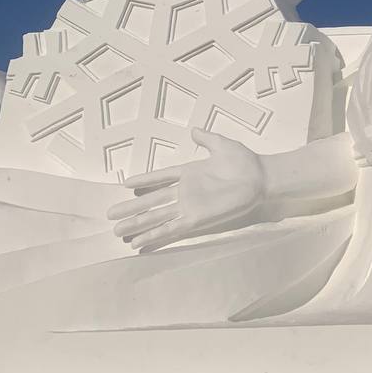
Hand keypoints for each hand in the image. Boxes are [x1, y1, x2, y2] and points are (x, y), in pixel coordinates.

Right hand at [107, 128, 271, 251]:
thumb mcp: (222, 145)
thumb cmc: (245, 162)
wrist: (261, 178)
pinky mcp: (196, 219)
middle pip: (151, 201)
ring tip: (117, 232)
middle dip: (131, 209)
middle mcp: (186, 192)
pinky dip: (156, 236)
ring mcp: (189, 206)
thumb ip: (206, 138)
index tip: (124, 185)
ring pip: (157, 217)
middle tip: (110, 214)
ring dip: (138, 225)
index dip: (144, 181)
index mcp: (190, 173)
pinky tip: (140, 243)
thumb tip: (193, 130)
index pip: (160, 178)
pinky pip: (172, 229)